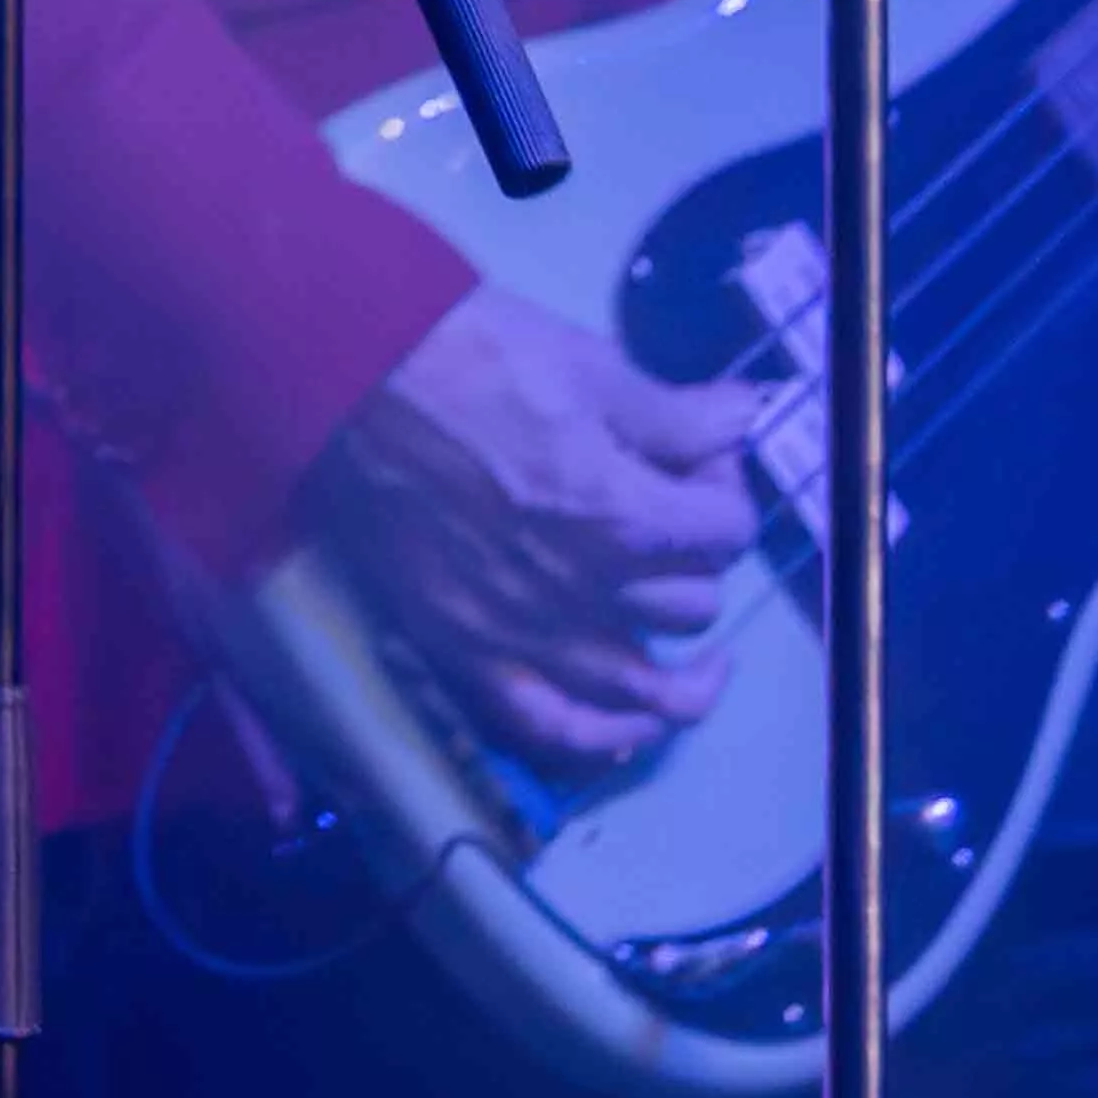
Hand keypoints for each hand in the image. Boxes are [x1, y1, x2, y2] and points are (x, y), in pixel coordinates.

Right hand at [301, 287, 767, 770]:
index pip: (727, 530)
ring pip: (644, 687)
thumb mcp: (588, 363)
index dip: (726, 488)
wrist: (351, 380)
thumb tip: (747, 418)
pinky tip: (634, 726)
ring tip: (698, 649)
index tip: (700, 459)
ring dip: (683, 664)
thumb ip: (675, 412)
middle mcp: (582, 592)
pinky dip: (606, 741)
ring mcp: (525, 636)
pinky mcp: (469, 655)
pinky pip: (555, 731)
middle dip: (699, 554)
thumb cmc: (470, 356)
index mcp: (619, 514)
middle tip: (673, 513)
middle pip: (693, 603)